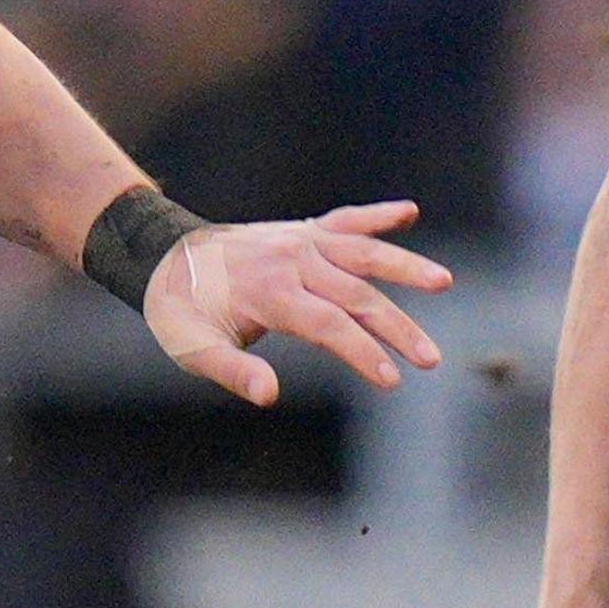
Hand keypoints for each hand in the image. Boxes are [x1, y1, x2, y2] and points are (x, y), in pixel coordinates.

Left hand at [144, 200, 451, 404]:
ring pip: (364, 252)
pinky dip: (377, 215)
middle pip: (357, 296)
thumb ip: (233, 371)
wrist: (164, 258)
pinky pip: (346, 220)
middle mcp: (293, 261)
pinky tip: (409, 211)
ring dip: (405, 266)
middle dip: (397, 329)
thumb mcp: (194, 348)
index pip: (330, 325)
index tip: (391, 379)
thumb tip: (269, 396)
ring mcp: (301, 241)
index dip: (363, 353)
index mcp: (271, 292)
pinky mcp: (303, 231)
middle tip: (431, 359)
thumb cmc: (181, 313)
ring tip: (444, 282)